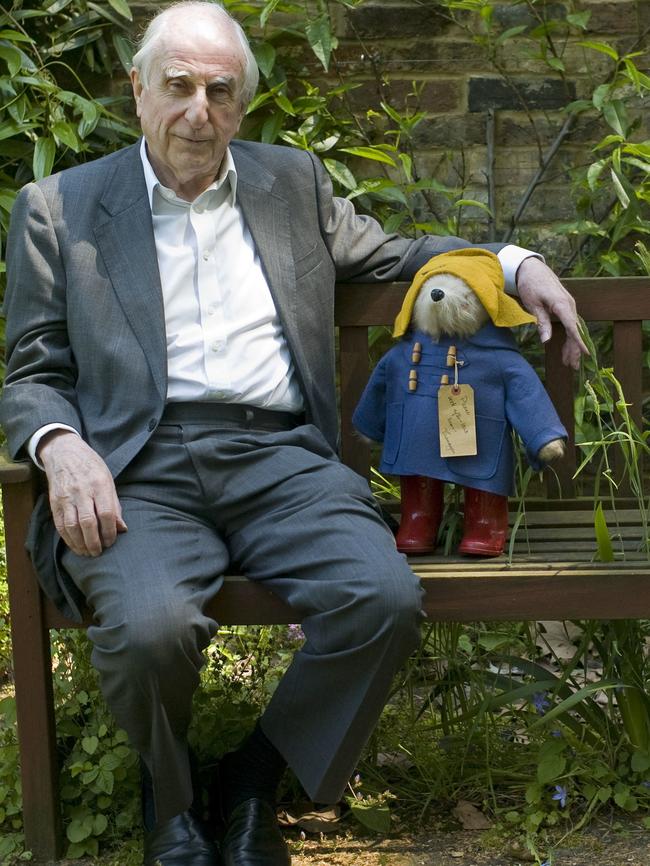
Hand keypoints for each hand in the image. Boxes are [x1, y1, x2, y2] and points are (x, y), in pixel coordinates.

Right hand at [38, 430, 127, 556]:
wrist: (64, 452)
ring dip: (80, 543)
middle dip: (94, 542)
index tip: (111, 542)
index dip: (109, 532)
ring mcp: (66, 497)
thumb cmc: (91, 466)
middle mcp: (82, 491)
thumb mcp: (108, 479)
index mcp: (99, 484)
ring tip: (88, 553)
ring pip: (72, 526)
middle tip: (99, 552)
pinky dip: (67, 538)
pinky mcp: (54, 502)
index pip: (106, 513)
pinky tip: (75, 545)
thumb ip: (114, 505)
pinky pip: (60, 524)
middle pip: (88, 522)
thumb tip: (122, 528)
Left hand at [515, 257, 587, 369]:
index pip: (572, 326)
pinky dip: (569, 337)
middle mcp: (569, 305)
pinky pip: (570, 324)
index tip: (585, 353)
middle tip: (571, 366)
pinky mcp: (565, 307)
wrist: (531, 268)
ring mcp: (568, 305)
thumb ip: (541, 322)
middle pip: (575, 330)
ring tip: (568, 362)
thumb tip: (546, 341)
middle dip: (574, 349)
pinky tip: (566, 349)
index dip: (578, 341)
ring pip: (573, 329)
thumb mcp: (532, 304)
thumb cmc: (530, 284)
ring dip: (571, 346)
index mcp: (562, 304)